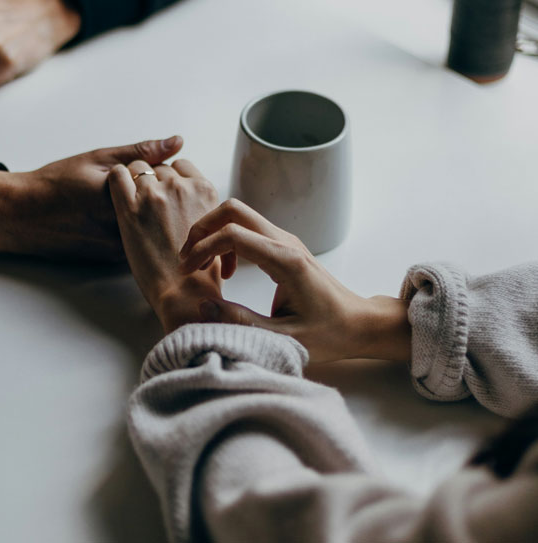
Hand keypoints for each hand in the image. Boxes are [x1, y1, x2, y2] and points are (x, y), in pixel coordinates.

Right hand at [0, 136, 182, 259]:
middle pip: (164, 210)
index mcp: (120, 198)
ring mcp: (118, 247)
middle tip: (138, 186)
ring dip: (152, 216)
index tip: (147, 170)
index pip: (166, 185)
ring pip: (153, 229)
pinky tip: (115, 219)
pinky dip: (140, 231)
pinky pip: (140, 242)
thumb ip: (140, 152)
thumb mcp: (98, 159)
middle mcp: (122, 227)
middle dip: (161, 197)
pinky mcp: (113, 260)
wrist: (22, 216)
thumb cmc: (56, 184)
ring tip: (118, 204)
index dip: (162, 175)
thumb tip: (177, 142)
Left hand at [108, 159, 221, 333]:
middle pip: (159, 167)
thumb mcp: (214, 229)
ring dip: (133, 181)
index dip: (171, 177)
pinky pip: (117, 174)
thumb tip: (192, 202)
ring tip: (132, 203)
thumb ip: (203, 207)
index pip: (182, 165)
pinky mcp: (130, 207)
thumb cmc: (200, 270)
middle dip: (152, 181)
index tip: (165, 192)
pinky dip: (116, 180)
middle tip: (148, 204)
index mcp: (204, 190)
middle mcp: (181, 187)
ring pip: (137, 167)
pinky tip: (117, 194)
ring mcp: (155, 194)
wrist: (184, 291)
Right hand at [179, 199, 410, 361]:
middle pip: (233, 209)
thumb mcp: (283, 338)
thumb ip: (241, 322)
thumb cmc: (329, 333)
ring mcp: (286, 240)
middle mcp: (285, 242)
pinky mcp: (284, 245)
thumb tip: (203, 307)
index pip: (233, 234)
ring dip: (213, 233)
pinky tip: (226, 271)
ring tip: (202, 266)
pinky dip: (227, 241)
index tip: (187, 270)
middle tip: (188, 259)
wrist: (359, 323)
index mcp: (285, 261)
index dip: (202, 248)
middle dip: (203, 228)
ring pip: (239, 215)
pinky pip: (248, 229)